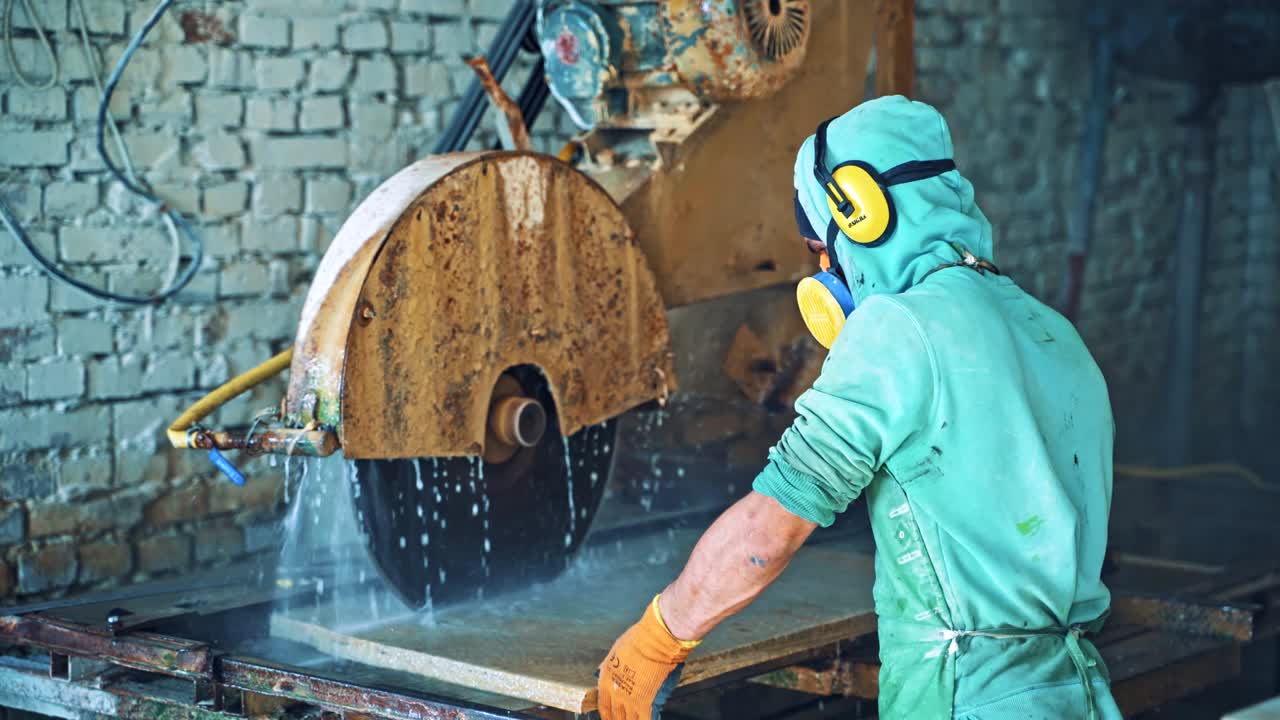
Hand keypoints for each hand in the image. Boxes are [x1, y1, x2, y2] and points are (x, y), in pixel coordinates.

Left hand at [596, 595, 698, 719]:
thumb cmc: (638, 639)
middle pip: (616, 717)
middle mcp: (615, 692)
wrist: (654, 641)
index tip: (610, 719)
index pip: (603, 705)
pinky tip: (652, 719)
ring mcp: (630, 699)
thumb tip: (603, 668)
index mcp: (606, 679)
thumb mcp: (616, 650)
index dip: (607, 716)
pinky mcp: (646, 702)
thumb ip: (609, 664)